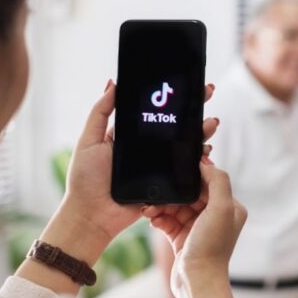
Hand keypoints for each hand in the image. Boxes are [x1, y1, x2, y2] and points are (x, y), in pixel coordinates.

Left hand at [59, 80, 217, 257]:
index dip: (170, 98)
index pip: (154, 112)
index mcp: (130, 136)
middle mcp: (147, 149)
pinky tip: (206, 149)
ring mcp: (158, 166)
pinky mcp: (165, 184)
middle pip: (175, 126)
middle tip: (207, 92)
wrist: (92, 215)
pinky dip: (198, 159)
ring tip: (211, 122)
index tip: (185, 83)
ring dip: (201, 132)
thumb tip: (113, 83)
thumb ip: (100, 113)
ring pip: (185, 145)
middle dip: (193, 109)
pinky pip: (185, 169)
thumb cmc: (85, 179)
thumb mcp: (89, 140)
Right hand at [142, 163, 246, 285]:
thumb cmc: (212, 247)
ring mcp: (198, 227)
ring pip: (176, 206)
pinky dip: (158, 217)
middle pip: (189, 194)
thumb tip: (205, 163)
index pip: (208, 182)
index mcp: (229, 207)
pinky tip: (150, 217)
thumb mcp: (222, 209)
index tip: (173, 173)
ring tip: (149, 209)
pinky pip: (167, 220)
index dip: (190, 178)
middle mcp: (215, 216)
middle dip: (171, 193)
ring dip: (161, 205)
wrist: (197, 281)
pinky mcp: (182, 237)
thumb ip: (218, 181)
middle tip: (155, 194)